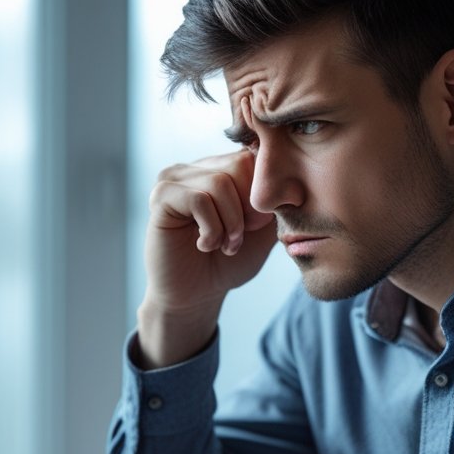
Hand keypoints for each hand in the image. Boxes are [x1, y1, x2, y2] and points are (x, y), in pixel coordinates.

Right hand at [137, 150, 278, 367]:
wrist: (198, 296)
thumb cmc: (229, 262)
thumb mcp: (265, 229)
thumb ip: (277, 200)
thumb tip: (292, 180)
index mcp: (220, 168)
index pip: (253, 157)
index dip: (262, 195)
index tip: (254, 227)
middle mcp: (195, 167)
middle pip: (238, 165)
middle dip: (247, 210)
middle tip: (237, 239)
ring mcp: (175, 179)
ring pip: (220, 183)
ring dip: (230, 223)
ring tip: (223, 245)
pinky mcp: (161, 197)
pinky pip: (199, 199)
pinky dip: (211, 229)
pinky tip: (204, 245)